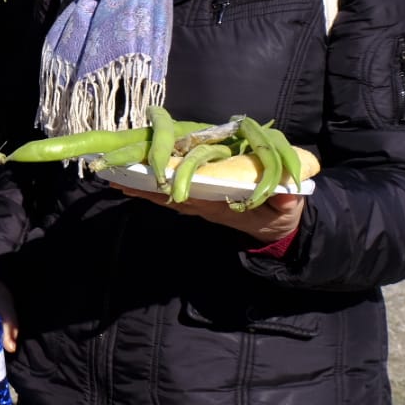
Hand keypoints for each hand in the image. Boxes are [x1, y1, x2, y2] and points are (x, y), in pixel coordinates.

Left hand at [110, 184, 304, 243]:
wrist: (281, 227)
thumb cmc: (282, 214)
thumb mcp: (288, 209)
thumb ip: (286, 201)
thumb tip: (287, 194)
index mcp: (223, 205)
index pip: (193, 196)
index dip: (172, 188)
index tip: (151, 181)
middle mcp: (206, 204)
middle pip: (171, 194)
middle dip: (146, 186)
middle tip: (117, 178)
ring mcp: (202, 202)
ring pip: (167, 194)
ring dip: (143, 186)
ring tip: (115, 178)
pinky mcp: (202, 197)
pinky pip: (173, 191)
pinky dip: (152, 187)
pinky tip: (133, 180)